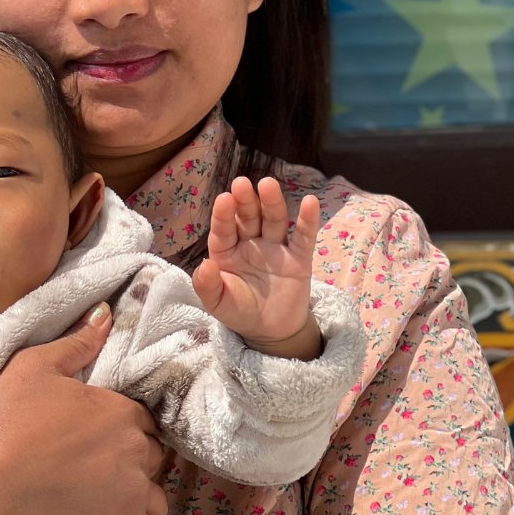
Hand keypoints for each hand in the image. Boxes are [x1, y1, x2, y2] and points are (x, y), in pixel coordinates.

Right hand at [0, 304, 169, 514]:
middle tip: (102, 470)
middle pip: (151, 456)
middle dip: (134, 461)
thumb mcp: (36, 366)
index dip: (124, 428)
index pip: (141, 419)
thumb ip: (77, 342)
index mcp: (121, 410)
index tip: (101, 438)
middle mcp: (137, 448)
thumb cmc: (9, 419)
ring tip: (114, 503)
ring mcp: (135, 491)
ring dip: (142, 500)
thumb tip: (106, 313)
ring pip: (157, 498)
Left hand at [191, 176, 320, 356]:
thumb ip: (207, 286)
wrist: (271, 331)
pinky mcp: (299, 259)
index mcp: (227, 251)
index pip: (224, 229)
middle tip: (242, 183)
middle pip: (248, 217)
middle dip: (246, 201)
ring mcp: (275, 248)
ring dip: (271, 202)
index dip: (224, 215)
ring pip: (273, 221)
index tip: (224, 199)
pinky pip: (303, 238)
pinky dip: (307, 221)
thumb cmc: (239, 310)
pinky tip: (310, 202)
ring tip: (268, 185)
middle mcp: (250, 243)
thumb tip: (203, 265)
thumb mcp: (218, 303)